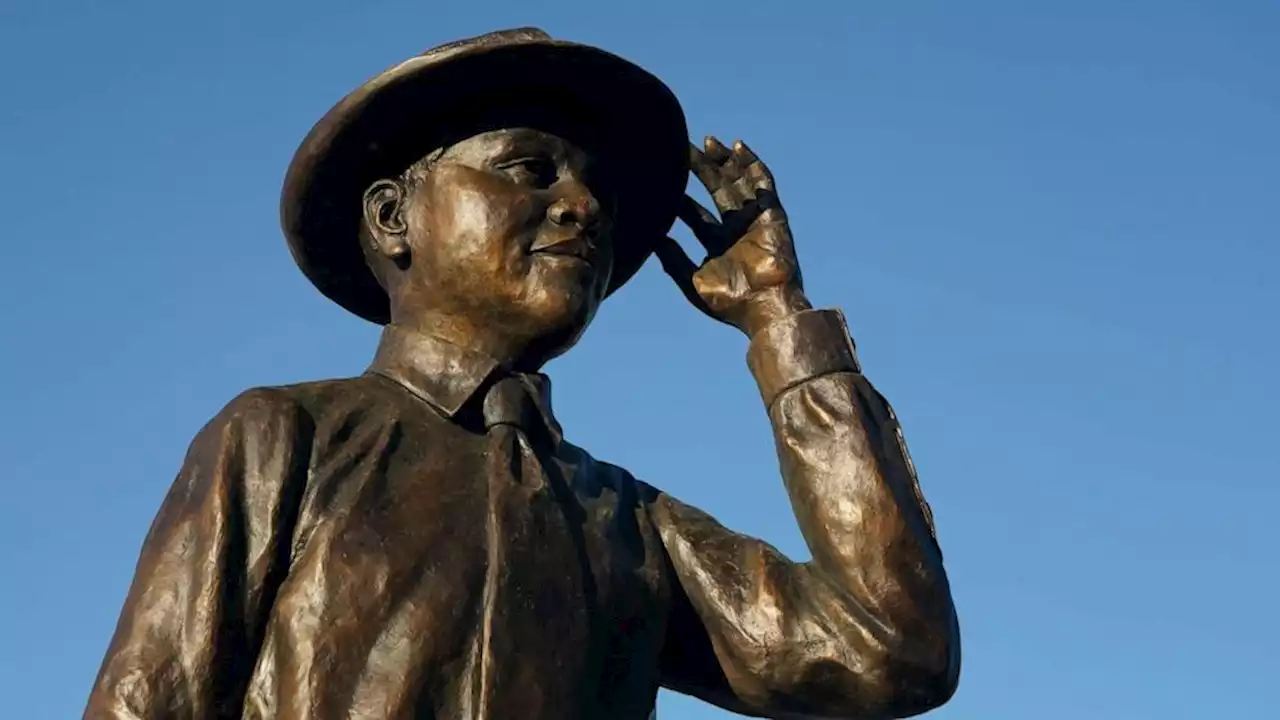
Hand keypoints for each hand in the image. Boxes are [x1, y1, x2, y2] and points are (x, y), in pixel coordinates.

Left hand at [655, 136, 810, 336]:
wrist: (764, 308)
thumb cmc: (729, 303)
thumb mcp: (691, 280)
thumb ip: (672, 258)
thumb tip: (651, 238)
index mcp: (718, 247)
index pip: (696, 215)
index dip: (681, 199)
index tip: (663, 181)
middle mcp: (736, 231)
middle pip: (717, 192)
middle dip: (702, 170)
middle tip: (683, 148)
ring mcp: (755, 221)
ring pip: (739, 183)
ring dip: (725, 161)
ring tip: (709, 141)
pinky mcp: (772, 215)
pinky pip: (762, 184)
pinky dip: (752, 164)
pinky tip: (738, 147)